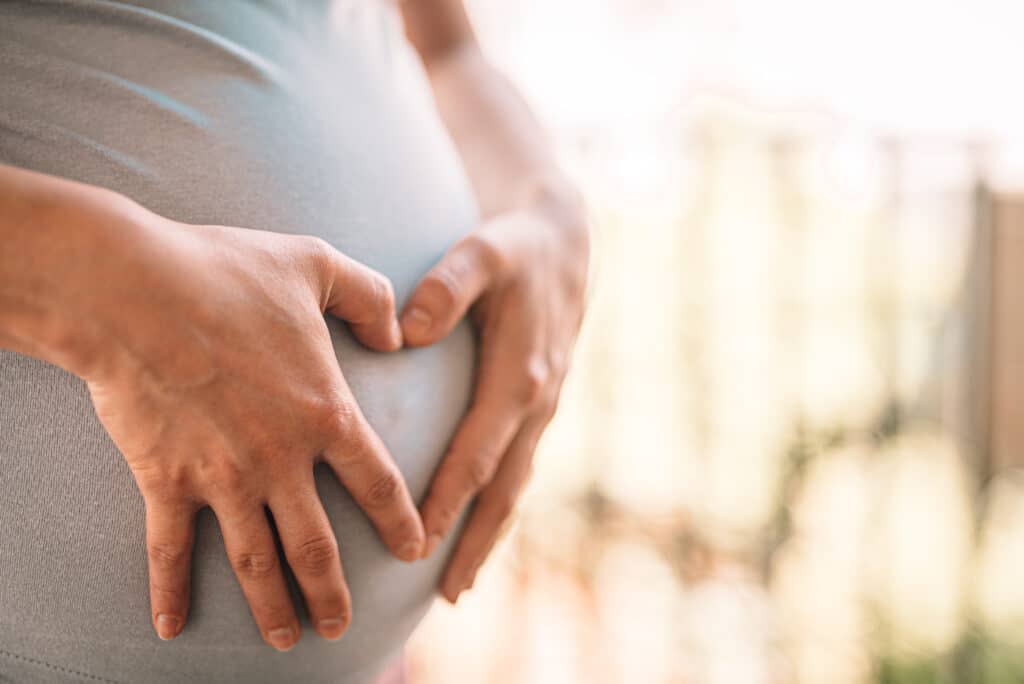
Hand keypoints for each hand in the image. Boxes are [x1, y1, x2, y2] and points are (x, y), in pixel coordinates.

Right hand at [64, 196, 424, 648]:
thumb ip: (370, 297)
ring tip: (289, 641)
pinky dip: (170, 591)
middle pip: (317, 545)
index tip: (413, 550)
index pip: (377, 482)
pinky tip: (171, 627)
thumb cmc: (226, 272)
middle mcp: (280, 458)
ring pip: (256, 561)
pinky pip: (170, 549)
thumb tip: (397, 333)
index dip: (401, 520)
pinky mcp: (166, 481)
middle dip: (333, 591)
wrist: (132, 290)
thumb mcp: (317, 264)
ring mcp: (223, 477)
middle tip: (342, 626)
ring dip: (274, 607)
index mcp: (325, 412)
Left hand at [400, 194, 588, 600]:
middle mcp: (537, 402)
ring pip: (514, 484)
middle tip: (444, 592)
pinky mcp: (537, 405)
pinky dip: (497, 504)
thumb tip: (409, 332)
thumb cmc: (515, 248)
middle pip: (502, 488)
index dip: (447, 501)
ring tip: (459, 582)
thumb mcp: (483, 250)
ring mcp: (541, 408)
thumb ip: (449, 285)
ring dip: (488, 534)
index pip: (477, 453)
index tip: (417, 546)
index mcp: (520, 376)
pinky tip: (478, 526)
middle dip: (473, 540)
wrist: (563, 242)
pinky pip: (517, 465)